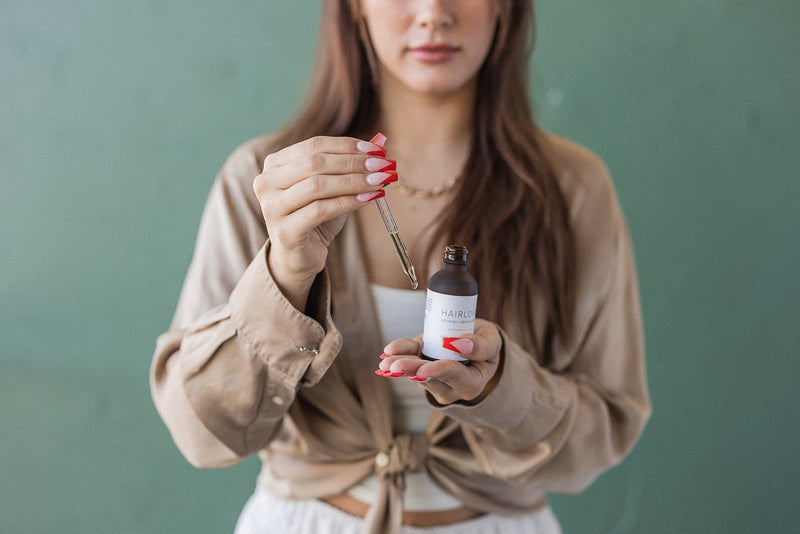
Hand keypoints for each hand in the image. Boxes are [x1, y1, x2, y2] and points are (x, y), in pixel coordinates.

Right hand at [253, 135, 394, 307]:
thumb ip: (350, 164)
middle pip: (316, 163)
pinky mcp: (284, 231)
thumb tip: (380, 143)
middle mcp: (266, 182)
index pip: (314, 145)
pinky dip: (348, 202)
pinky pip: (321, 210)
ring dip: (354, 181)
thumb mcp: (333, 186)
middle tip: (383, 165)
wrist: (300, 256)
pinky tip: (369, 198)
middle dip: (354, 162)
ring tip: (380, 181)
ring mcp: (271, 207)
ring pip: (318, 185)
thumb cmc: (316, 217)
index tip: (377, 150)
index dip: (348, 145)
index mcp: (275, 164)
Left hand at [376, 319, 502, 404]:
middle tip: (394, 366)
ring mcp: (434, 380)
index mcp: (472, 383)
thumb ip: (482, 346)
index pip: (455, 376)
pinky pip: (408, 365)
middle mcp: (451, 387)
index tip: (424, 369)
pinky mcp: (422, 368)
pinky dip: (398, 356)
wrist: (475, 342)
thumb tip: (459, 343)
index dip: (439, 371)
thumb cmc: (486, 342)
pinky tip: (386, 354)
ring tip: (385, 362)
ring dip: (400, 365)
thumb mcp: (492, 341)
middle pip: (429, 379)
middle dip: (411, 370)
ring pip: (415, 374)